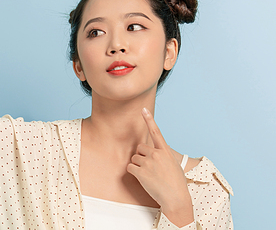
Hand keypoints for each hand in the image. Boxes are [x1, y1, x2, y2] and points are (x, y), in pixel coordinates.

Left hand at [127, 108, 193, 226]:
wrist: (175, 198)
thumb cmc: (176, 184)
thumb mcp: (174, 165)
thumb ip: (163, 156)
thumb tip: (155, 153)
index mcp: (165, 152)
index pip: (156, 132)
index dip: (149, 120)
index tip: (143, 110)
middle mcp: (156, 154)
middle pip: (140, 148)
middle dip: (141, 156)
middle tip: (149, 167)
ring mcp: (148, 163)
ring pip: (134, 158)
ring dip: (138, 165)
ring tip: (149, 175)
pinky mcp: (141, 172)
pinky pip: (130, 167)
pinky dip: (134, 172)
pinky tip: (143, 179)